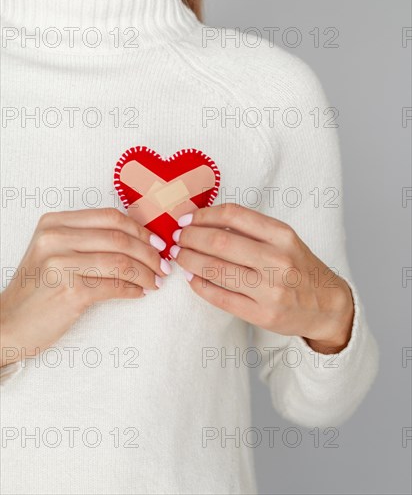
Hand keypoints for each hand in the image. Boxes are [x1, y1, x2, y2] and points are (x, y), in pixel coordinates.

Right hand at [0, 208, 169, 366]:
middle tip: (164, 265)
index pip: (110, 216)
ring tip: (155, 282)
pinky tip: (140, 293)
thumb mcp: (54, 251)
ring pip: (122, 262)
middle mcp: (55, 238)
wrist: (8, 323)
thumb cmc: (38, 288)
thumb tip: (140, 239)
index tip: (157, 243)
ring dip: (146, 274)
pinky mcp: (69, 291)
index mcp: (54, 222)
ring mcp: (61, 264)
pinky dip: (134, 290)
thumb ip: (88, 239)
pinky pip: (115, 286)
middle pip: (120, 238)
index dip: (140, 230)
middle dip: (150, 252)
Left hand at [170, 204, 354, 353]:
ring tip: (180, 256)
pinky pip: (220, 297)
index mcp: (283, 235)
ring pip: (216, 269)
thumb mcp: (285, 240)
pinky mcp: (262, 315)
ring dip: (189, 260)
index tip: (189, 218)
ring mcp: (270, 290)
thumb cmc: (300, 268)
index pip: (233, 215)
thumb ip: (251, 229)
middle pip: (220, 242)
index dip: (204, 215)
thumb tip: (205, 221)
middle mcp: (278, 260)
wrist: (328, 305)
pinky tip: (191, 278)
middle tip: (178, 238)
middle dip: (190, 237)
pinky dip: (199, 285)